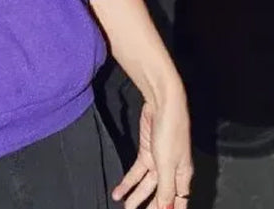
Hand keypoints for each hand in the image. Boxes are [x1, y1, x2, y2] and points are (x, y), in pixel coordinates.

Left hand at [112, 90, 191, 208]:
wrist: (163, 104)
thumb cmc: (171, 133)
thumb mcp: (168, 164)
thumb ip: (166, 189)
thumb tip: (166, 208)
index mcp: (183, 176)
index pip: (178, 202)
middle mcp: (172, 171)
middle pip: (161, 195)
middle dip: (150, 207)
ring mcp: (158, 161)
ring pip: (147, 185)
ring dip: (136, 197)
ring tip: (126, 208)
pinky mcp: (146, 151)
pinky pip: (137, 172)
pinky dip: (129, 182)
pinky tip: (119, 191)